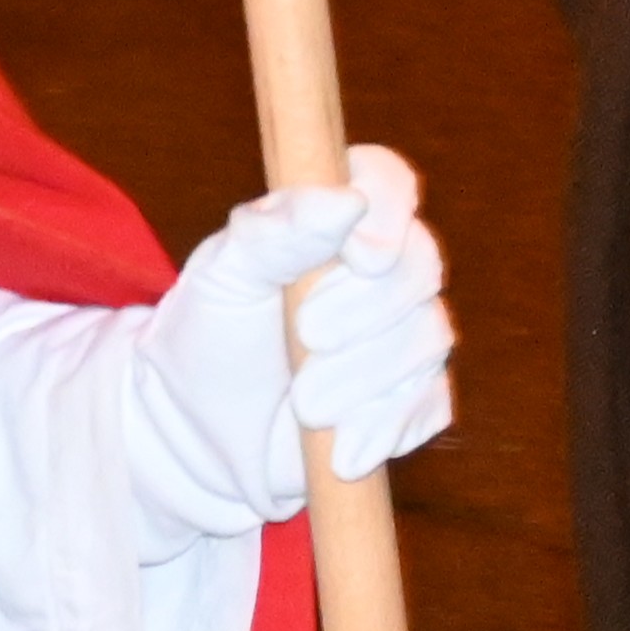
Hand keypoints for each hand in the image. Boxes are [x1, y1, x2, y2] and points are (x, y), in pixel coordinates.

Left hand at [132, 144, 455, 526]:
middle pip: (420, 265)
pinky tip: (344, 449)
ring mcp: (400, 334)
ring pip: (429, 338)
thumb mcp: (223, 277)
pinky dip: (389, 427)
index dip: (390, 211)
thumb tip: (347, 201)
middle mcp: (379, 269)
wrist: (198, 432)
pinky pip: (431, 404)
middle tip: (306, 339)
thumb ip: (276, 233)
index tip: (359, 255)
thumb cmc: (208, 336)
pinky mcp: (408, 398)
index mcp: (333, 219)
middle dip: (367, 310)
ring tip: (306, 406)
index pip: (388, 181)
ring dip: (367, 377)